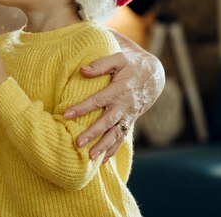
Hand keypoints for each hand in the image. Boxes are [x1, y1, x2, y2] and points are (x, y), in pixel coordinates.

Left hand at [64, 47, 164, 161]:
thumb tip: (81, 70)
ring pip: (115, 134)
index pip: (98, 100)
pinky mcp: (129, 122)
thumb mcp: (119, 59)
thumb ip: (101, 64)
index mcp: (119, 89)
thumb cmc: (132, 65)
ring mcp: (128, 116)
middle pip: (107, 122)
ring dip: (103, 147)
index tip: (66, 114)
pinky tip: (102, 161)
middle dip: (93, 133)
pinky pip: (121, 138)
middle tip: (77, 143)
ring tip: (90, 157)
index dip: (82, 107)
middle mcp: (124, 105)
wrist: (154, 76)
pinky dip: (112, 150)